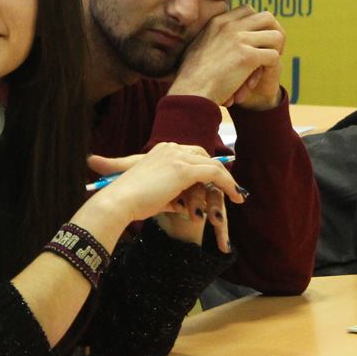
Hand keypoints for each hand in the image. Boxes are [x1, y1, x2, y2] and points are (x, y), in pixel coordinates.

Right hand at [83, 145, 241, 249]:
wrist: (119, 201)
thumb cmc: (131, 202)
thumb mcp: (155, 196)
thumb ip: (172, 197)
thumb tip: (185, 207)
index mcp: (161, 150)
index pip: (190, 154)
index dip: (205, 166)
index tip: (216, 181)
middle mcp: (170, 148)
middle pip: (204, 155)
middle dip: (218, 171)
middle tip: (231, 187)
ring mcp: (178, 157)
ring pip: (212, 164)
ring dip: (226, 180)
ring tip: (237, 195)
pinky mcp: (185, 169)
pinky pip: (215, 173)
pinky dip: (228, 184)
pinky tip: (236, 197)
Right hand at [166, 5, 284, 110]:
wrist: (189, 92)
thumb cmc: (191, 76)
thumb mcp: (198, 46)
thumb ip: (213, 37)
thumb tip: (227, 39)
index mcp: (218, 21)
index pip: (248, 10)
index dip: (257, 26)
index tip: (255, 42)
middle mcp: (229, 26)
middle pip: (267, 17)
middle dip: (274, 33)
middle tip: (270, 51)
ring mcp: (239, 39)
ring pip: (277, 36)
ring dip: (275, 51)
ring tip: (265, 66)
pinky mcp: (247, 56)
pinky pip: (274, 56)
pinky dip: (269, 69)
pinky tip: (255, 80)